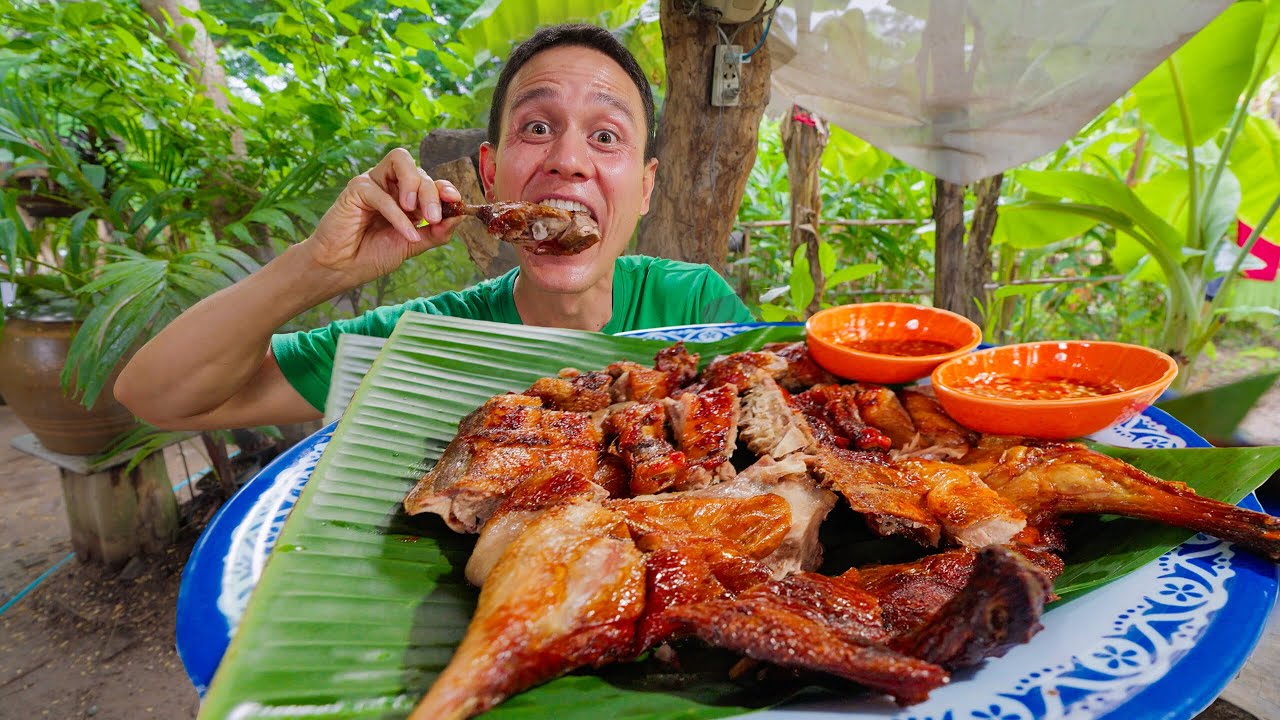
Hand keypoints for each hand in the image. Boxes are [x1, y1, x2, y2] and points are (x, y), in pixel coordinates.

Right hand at [301, 148, 465, 287]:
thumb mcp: (413, 245)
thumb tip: (461, 216)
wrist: (342, 269)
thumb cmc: (373, 255)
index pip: (430, 180)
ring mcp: (374, 182)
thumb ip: (436, 232)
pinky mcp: (356, 189)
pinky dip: (396, 214)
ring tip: (418, 212)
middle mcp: (391, 184)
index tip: (455, 201)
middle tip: (434, 216)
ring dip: (414, 183)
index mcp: (407, 196)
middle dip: (431, 192)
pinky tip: (406, 233)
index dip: (445, 187)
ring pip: (400, 160)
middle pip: (418, 170)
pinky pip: (381, 192)